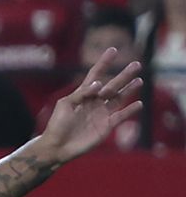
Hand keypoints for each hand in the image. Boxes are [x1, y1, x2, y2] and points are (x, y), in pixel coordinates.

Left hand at [40, 49, 143, 163]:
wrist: (57, 146)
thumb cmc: (57, 124)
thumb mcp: (65, 105)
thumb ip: (81, 93)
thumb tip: (99, 84)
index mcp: (83, 94)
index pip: (96, 74)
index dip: (104, 63)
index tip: (113, 50)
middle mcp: (95, 102)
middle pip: (112, 85)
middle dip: (124, 75)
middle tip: (136, 64)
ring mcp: (102, 114)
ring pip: (119, 98)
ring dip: (130, 90)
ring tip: (139, 80)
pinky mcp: (106, 126)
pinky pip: (121, 116)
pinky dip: (130, 110)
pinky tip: (139, 103)